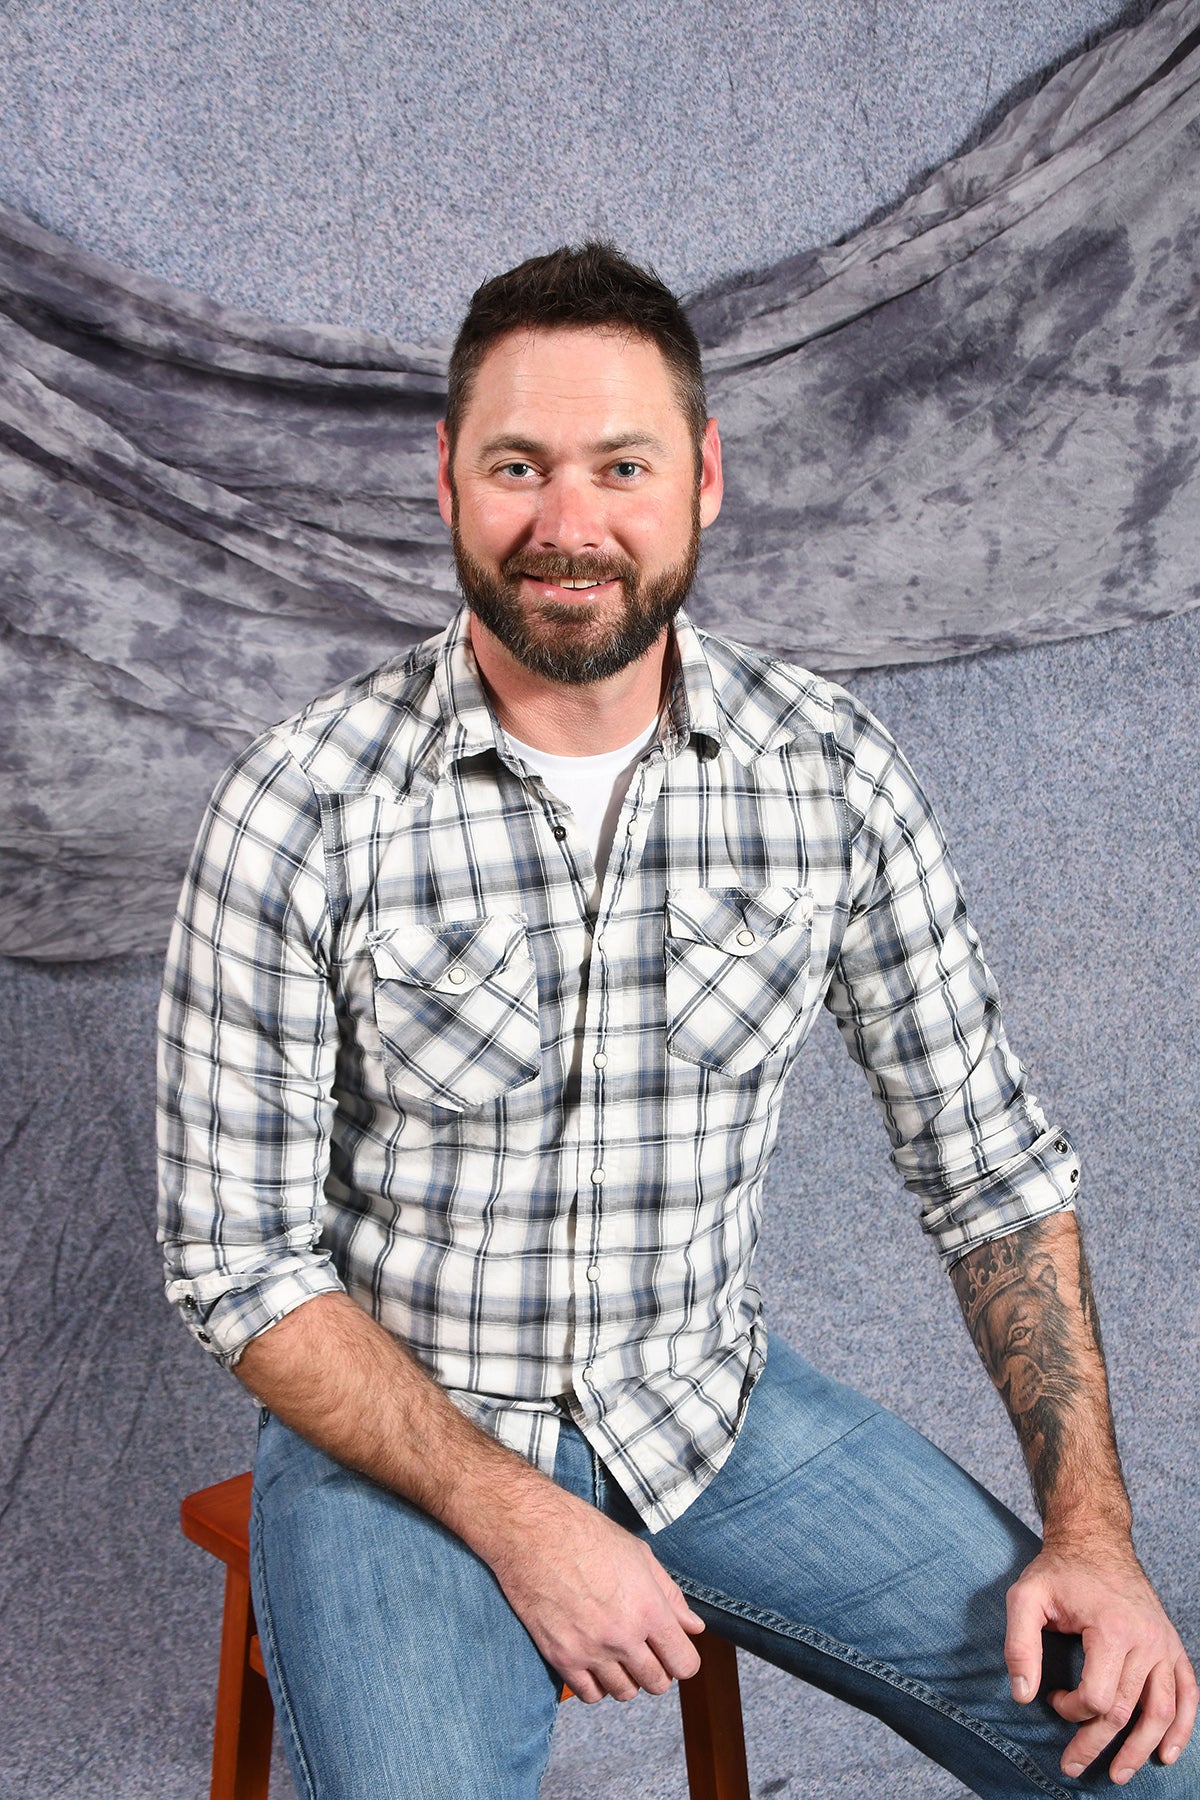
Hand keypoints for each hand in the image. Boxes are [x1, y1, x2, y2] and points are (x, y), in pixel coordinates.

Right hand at [487, 1489, 704, 1702]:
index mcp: (648, 1609)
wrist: (532, 1532)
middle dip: (657, 1669)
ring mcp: (591, 1651)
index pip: (684, 1664)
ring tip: (618, 1653)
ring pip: (624, 1693)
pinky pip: (590, 1695)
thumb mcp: (638, 1555)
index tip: (672, 1649)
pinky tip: (594, 1661)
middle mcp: (623, 1636)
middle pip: (657, 1684)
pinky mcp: (561, 1657)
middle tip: (644, 1649)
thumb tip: (694, 1628)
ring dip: (627, 1677)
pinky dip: (596, 1684)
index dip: (682, 1660)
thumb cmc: (587, 1534)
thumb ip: (670, 1595)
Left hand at [1005, 1538, 1197, 1783]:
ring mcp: (1164, 1643)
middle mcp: (1146, 1640)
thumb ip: (1019, 1644)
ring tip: (1120, 1775)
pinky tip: (1167, 1752)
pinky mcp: (1173, 1644)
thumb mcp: (1026, 1596)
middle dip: (1097, 1744)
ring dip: (1142, 1749)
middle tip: (1072, 1767)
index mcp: (1112, 1629)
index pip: (1096, 1697)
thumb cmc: (1059, 1570)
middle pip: (1126, 1710)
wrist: (1095, 1538)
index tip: (1051, 1698)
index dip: (1070, 1710)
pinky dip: (1182, 1727)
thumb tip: (1023, 1695)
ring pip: (1162, 1711)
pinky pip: (1187, 1692)